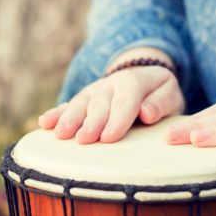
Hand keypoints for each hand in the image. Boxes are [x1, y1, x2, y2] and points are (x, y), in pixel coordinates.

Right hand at [38, 66, 183, 143]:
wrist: (142, 76)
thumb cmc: (159, 93)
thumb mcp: (170, 93)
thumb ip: (162, 102)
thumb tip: (146, 113)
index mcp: (134, 82)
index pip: (126, 100)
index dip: (117, 119)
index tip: (109, 137)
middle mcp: (110, 84)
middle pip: (100, 103)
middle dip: (91, 122)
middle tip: (84, 140)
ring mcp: (94, 91)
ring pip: (80, 103)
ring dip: (70, 118)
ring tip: (61, 134)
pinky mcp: (83, 99)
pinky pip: (68, 105)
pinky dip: (56, 114)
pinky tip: (45, 123)